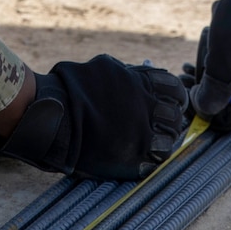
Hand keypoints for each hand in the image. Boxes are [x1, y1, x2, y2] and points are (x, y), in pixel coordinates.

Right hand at [0, 55, 187, 179]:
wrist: (54, 116)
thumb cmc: (74, 87)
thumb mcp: (105, 67)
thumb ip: (130, 71)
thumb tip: (149, 69)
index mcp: (142, 84)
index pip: (176, 90)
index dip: (175, 97)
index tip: (171, 103)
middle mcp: (146, 108)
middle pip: (175, 117)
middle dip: (170, 121)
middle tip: (162, 126)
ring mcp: (140, 135)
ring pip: (169, 142)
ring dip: (162, 142)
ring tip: (151, 143)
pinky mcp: (132, 159)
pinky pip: (154, 162)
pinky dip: (150, 159)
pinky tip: (140, 156)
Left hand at [183, 0, 230, 131]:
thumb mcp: (226, 50)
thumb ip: (218, 83)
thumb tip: (205, 110)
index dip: (207, 113)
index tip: (188, 98)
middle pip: (226, 106)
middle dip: (202, 95)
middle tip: (182, 82)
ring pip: (222, 90)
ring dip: (203, 81)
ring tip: (186, 70)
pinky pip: (224, 75)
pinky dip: (207, 71)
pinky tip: (191, 65)